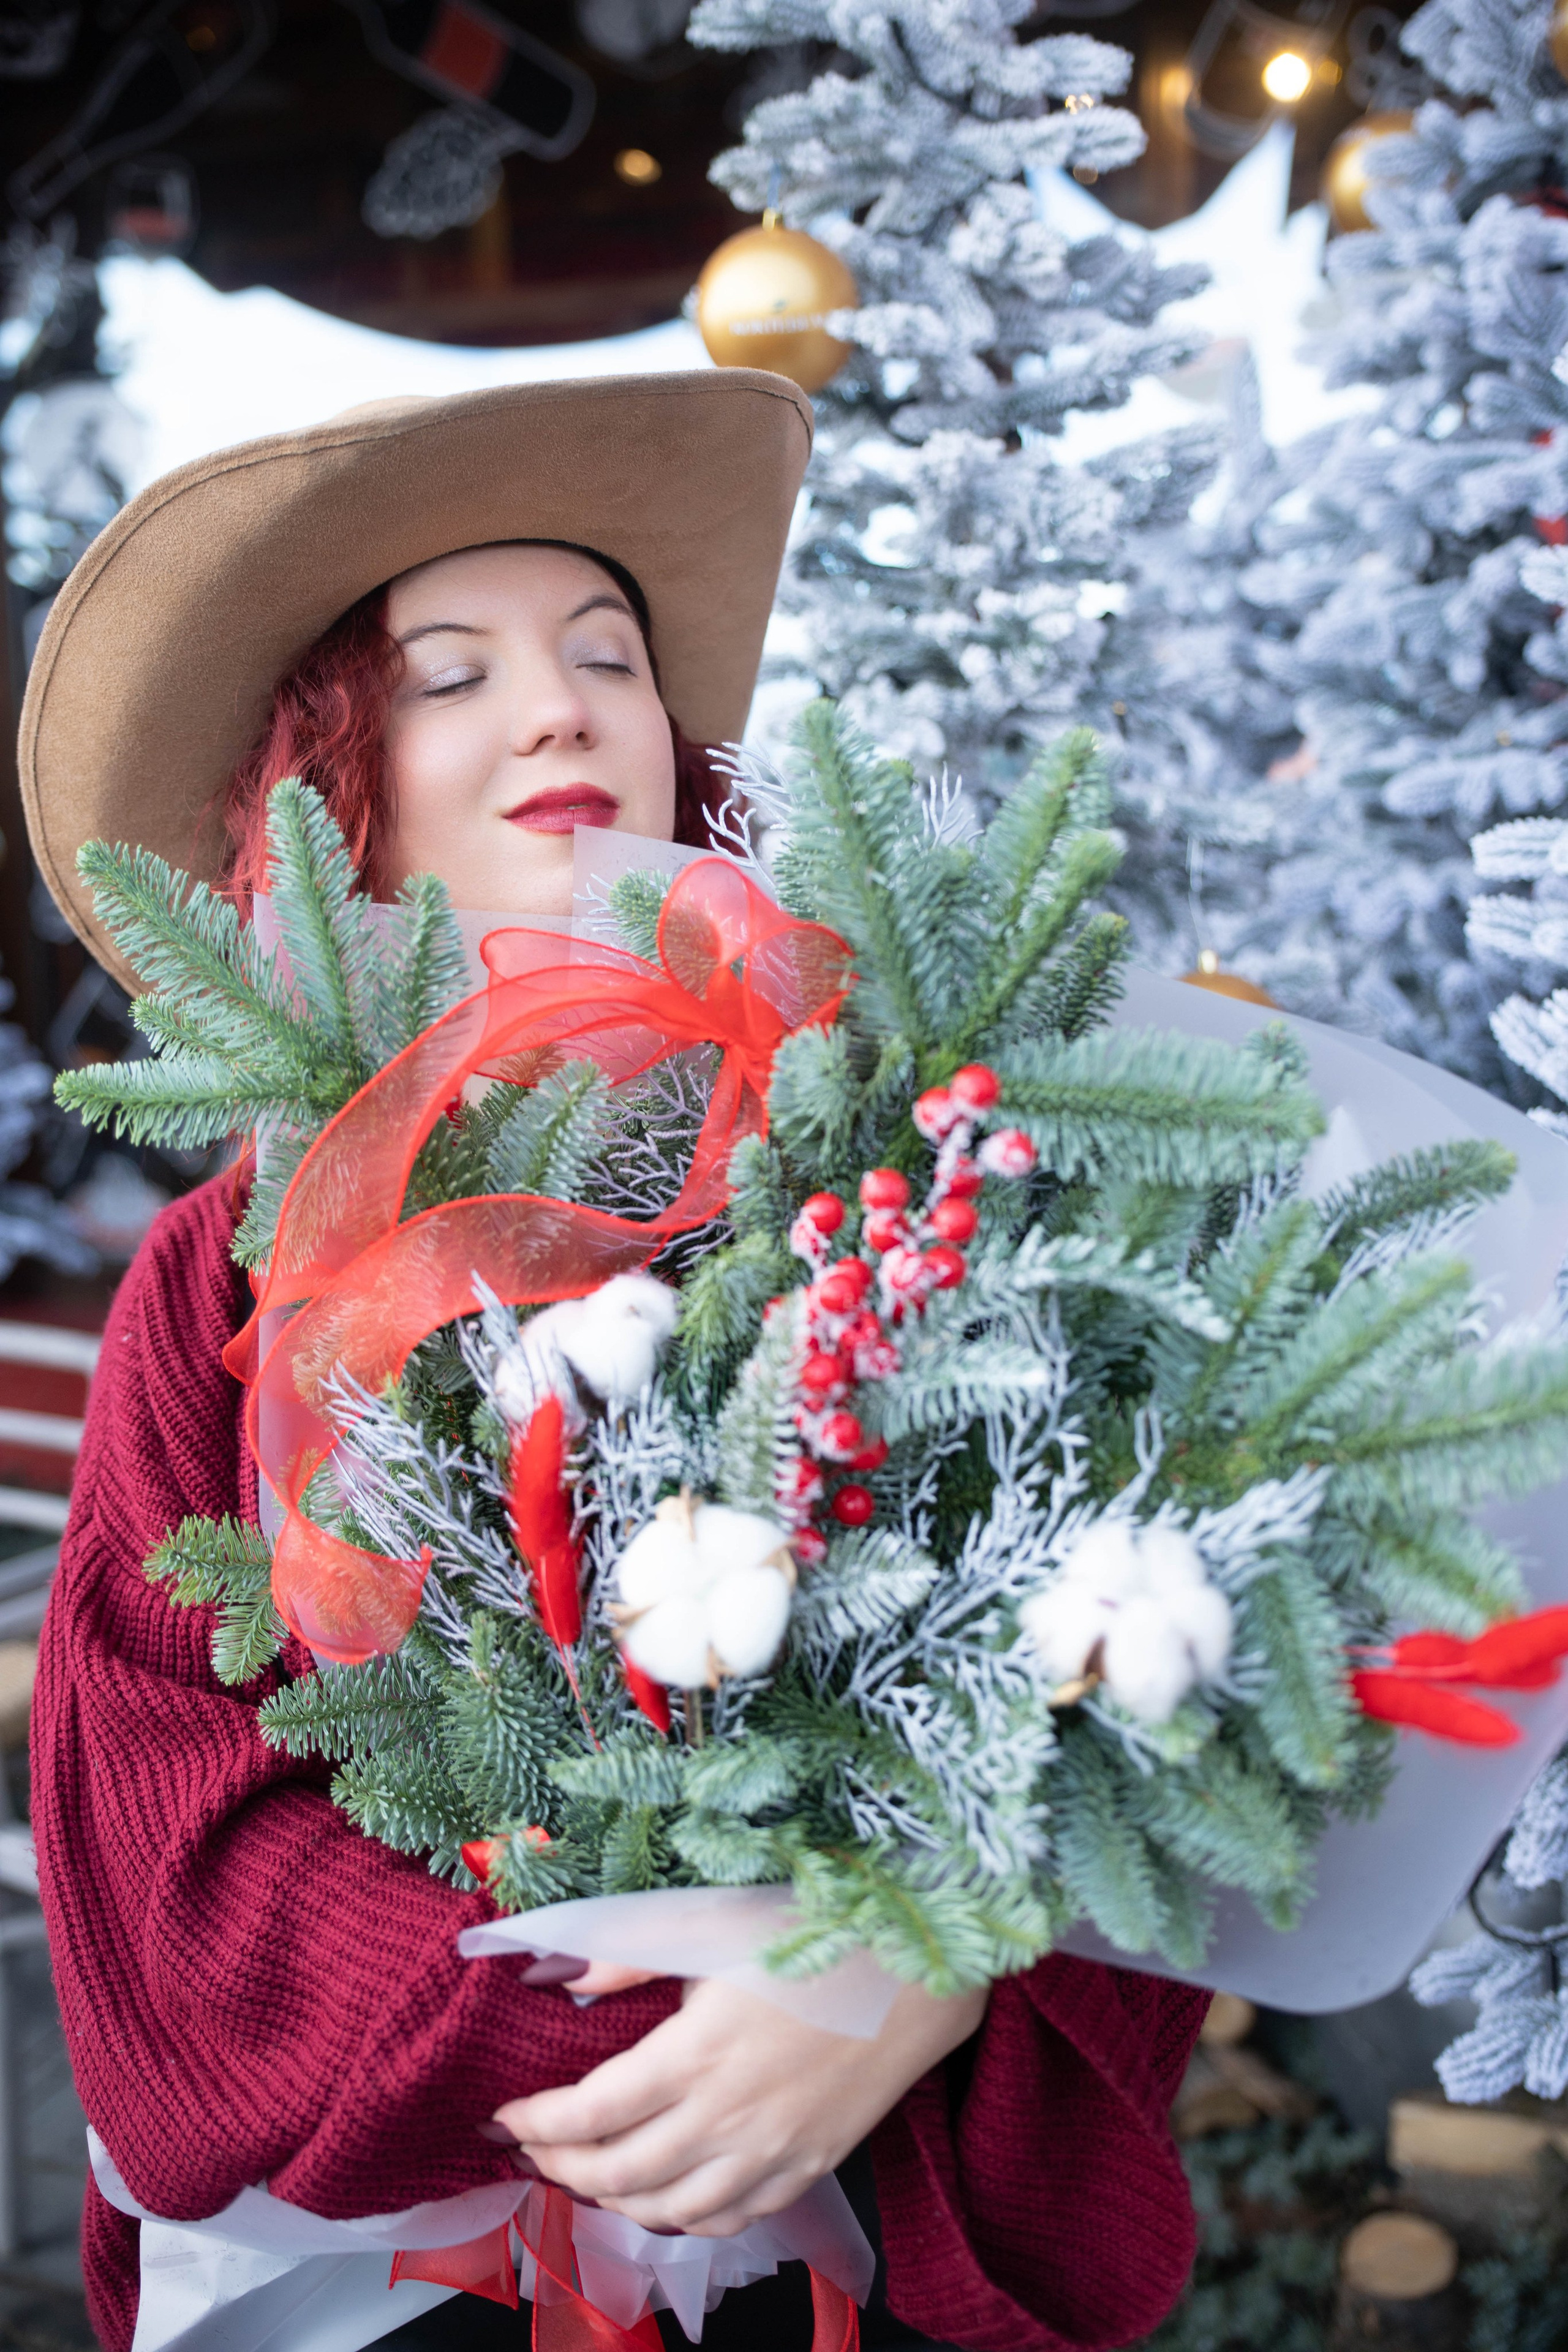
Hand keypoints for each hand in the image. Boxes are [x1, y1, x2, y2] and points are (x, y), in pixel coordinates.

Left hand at [494, 1974, 986, 2236]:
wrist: (921, 1966)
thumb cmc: (816, 1929)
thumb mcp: (712, 1924)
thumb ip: (628, 1953)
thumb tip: (556, 1971)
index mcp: (698, 2055)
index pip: (590, 2114)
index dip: (536, 2123)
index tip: (504, 2115)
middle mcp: (729, 2119)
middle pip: (619, 2174)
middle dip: (559, 2168)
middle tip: (529, 2150)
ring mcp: (773, 2153)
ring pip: (671, 2211)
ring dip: (613, 2201)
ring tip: (583, 2175)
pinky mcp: (809, 2167)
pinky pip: (731, 2218)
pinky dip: (683, 2218)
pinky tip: (666, 2196)